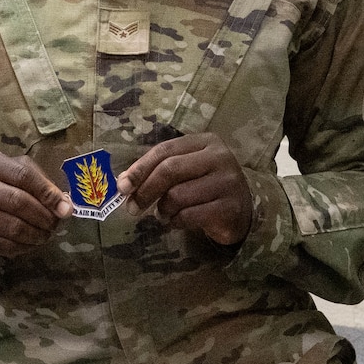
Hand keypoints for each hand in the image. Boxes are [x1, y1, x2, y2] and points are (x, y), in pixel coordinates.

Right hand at [0, 150, 71, 258]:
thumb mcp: (13, 171)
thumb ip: (39, 182)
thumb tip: (65, 206)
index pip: (23, 175)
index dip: (47, 192)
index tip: (65, 207)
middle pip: (18, 201)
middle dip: (44, 216)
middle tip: (55, 224)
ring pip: (13, 227)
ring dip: (36, 234)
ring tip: (45, 234)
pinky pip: (4, 245)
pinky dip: (23, 247)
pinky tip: (30, 243)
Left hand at [119, 133, 252, 246]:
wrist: (242, 211)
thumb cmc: (206, 187)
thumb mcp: (186, 171)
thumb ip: (158, 171)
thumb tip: (123, 182)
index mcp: (205, 141)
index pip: (165, 150)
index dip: (139, 168)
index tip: (122, 187)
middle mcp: (219, 157)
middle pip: (170, 170)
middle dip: (145, 190)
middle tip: (132, 208)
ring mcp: (227, 182)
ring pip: (178, 195)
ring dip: (162, 209)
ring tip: (163, 214)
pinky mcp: (229, 207)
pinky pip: (189, 215)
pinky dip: (175, 221)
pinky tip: (175, 222)